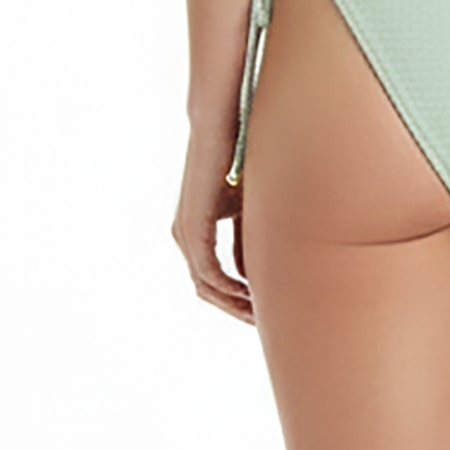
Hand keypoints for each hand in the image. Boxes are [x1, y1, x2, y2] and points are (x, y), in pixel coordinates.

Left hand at [173, 132, 256, 325]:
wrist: (219, 126)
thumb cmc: (239, 158)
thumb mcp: (249, 208)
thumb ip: (250, 240)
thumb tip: (261, 273)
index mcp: (196, 231)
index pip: (213, 278)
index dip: (238, 299)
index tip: (264, 309)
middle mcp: (184, 236)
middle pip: (207, 291)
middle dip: (236, 310)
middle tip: (265, 323)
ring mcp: (185, 234)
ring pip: (206, 287)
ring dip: (234, 304)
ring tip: (262, 314)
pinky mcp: (192, 229)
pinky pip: (208, 273)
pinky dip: (230, 288)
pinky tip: (252, 294)